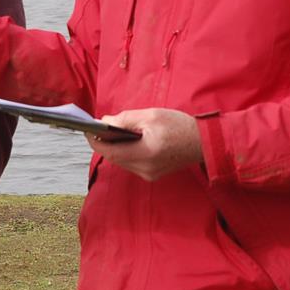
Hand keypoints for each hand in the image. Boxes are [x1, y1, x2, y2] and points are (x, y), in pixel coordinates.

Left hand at [87, 108, 202, 181]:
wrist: (204, 142)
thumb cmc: (179, 126)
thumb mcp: (150, 115)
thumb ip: (125, 119)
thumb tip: (104, 121)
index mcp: (146, 153)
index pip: (111, 152)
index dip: (95, 141)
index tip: (86, 131)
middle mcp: (146, 169)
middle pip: (115, 158)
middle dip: (103, 143)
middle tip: (95, 128)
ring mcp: (150, 174)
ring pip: (122, 161)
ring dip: (114, 148)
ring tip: (107, 132)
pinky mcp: (153, 174)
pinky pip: (131, 164)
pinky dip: (124, 152)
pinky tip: (123, 140)